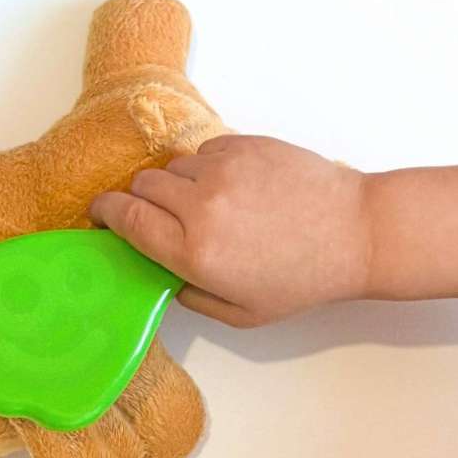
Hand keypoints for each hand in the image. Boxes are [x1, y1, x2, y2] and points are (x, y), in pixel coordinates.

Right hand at [90, 135, 370, 326]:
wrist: (356, 232)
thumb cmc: (303, 278)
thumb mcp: (242, 313)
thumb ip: (190, 294)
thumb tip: (159, 269)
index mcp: (195, 252)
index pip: (126, 217)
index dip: (105, 211)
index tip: (101, 212)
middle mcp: (201, 206)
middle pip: (141, 185)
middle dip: (142, 199)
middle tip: (161, 215)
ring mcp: (223, 169)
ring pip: (172, 166)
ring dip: (178, 184)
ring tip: (209, 204)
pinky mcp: (244, 145)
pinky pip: (205, 150)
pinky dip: (208, 167)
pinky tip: (236, 188)